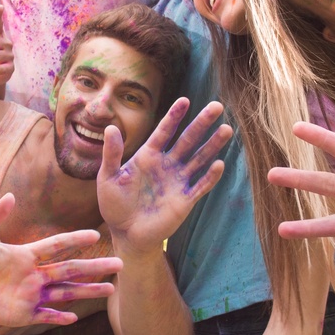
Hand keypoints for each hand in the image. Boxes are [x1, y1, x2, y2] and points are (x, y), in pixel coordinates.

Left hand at [0, 194, 122, 325]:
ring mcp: (29, 295)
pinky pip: (45, 315)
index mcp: (25, 254)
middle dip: (95, 267)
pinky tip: (75, 317)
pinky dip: (59, 317)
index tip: (96, 234)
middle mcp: (33, 275)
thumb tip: (11, 196)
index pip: (57, 245)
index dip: (75, 240)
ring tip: (110, 289)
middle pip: (70, 270)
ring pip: (65, 293)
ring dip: (87, 291)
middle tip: (120, 264)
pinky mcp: (20, 314)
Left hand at [99, 99, 229, 253]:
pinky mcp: (185, 200)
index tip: (185, 101)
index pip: (165, 131)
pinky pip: (200, 185)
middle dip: (202, 123)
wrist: (126, 233)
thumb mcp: (108, 178)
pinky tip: (219, 164)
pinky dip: (210, 176)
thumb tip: (109, 128)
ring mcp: (178, 181)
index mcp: (148, 155)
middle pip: (188, 140)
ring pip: (199, 158)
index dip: (174, 116)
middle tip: (217, 106)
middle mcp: (167, 164)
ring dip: (212, 145)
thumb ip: (112, 154)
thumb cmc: (114, 205)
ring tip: (226, 130)